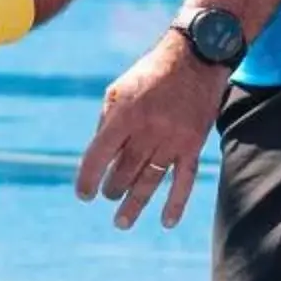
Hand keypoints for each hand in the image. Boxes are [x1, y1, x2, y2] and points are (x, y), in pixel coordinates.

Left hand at [76, 31, 226, 229]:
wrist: (196, 58)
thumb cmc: (150, 75)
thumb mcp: (118, 90)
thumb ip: (107, 124)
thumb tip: (99, 160)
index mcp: (124, 114)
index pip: (98, 156)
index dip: (87, 179)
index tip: (83, 195)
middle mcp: (147, 129)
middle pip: (124, 172)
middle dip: (113, 189)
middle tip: (110, 195)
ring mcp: (173, 139)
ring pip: (150, 180)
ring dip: (134, 204)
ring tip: (122, 222)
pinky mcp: (193, 144)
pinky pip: (184, 180)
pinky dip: (176, 203)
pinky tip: (166, 222)